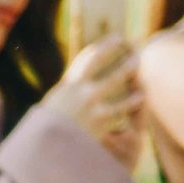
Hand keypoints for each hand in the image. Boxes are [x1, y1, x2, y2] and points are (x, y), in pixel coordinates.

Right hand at [40, 40, 144, 171]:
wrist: (42, 145)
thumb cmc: (44, 123)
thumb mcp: (54, 101)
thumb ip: (70, 91)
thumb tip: (79, 81)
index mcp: (71, 85)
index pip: (93, 58)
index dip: (108, 46)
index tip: (118, 38)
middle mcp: (84, 94)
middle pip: (115, 77)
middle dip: (128, 67)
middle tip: (137, 59)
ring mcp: (94, 110)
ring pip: (122, 97)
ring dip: (134, 93)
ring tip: (141, 86)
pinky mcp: (99, 126)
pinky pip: (120, 115)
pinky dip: (129, 108)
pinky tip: (138, 101)